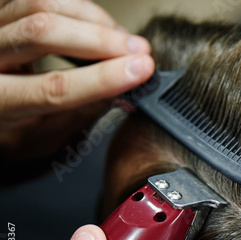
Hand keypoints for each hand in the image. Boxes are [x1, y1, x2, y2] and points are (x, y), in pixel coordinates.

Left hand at [0, 0, 153, 160]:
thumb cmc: (11, 126)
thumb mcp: (44, 138)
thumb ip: (80, 115)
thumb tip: (121, 90)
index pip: (53, 87)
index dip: (102, 78)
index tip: (139, 72)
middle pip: (42, 32)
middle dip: (101, 40)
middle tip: (140, 51)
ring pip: (42, 4)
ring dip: (95, 20)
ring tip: (125, 40)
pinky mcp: (2, 10)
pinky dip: (80, 7)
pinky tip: (100, 24)